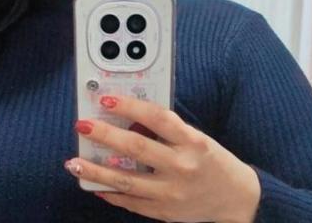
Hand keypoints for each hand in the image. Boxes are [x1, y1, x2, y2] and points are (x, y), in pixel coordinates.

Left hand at [64, 95, 260, 222]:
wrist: (237, 199)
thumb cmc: (212, 160)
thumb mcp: (196, 138)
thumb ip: (166, 130)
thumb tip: (126, 119)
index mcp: (193, 142)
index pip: (158, 119)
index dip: (130, 107)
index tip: (107, 99)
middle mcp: (182, 167)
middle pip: (136, 149)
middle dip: (104, 136)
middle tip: (82, 125)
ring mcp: (172, 193)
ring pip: (126, 181)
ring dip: (96, 172)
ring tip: (74, 162)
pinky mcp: (164, 213)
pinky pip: (131, 203)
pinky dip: (110, 193)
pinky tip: (93, 184)